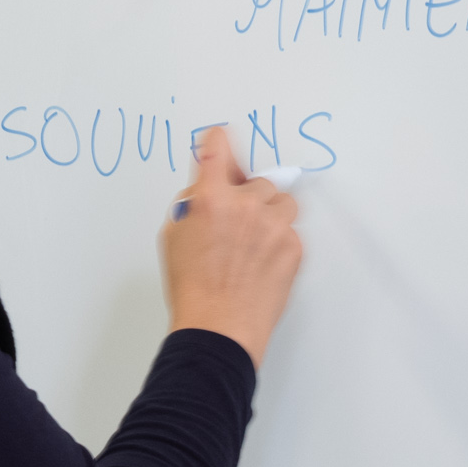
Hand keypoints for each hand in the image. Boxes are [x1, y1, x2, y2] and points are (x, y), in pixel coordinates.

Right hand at [159, 126, 303, 368]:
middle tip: (237, 224)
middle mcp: (245, 205)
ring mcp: (274, 225)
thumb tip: (207, 185)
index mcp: (210, 197)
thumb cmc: (192, 286)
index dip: (218, 142)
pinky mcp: (294, 246)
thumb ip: (193, 202)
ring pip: (281, 202)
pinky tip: (262, 263)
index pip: (217, 147)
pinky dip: (279, 241)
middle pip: (257, 180)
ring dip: (270, 215)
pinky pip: (291, 231)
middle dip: (248, 197)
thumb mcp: (173, 235)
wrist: (219, 327)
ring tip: (254, 244)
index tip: (221, 139)